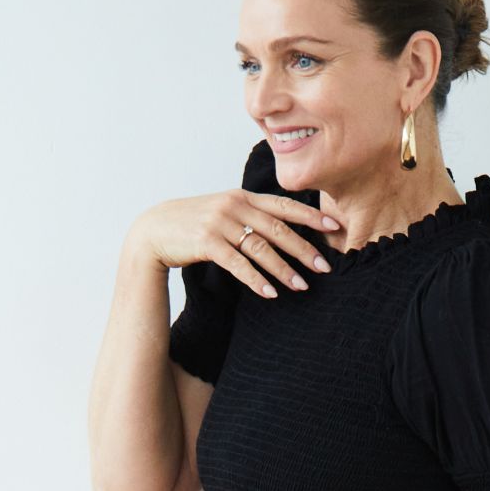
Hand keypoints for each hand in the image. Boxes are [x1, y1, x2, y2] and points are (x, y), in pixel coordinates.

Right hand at [129, 189, 341, 297]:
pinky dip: (256, 280)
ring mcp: (221, 223)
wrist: (154, 229)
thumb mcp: (223, 211)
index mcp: (243, 197)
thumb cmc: (193, 224)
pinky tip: (271, 293)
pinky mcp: (207, 242)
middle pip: (278, 229)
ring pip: (261, 248)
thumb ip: (249, 215)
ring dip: (284, 269)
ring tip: (302, 286)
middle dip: (304, 249)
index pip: (284, 206)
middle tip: (325, 267)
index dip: (311, 217)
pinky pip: (238, 264)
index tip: (334, 228)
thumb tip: (280, 228)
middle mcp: (235, 206)